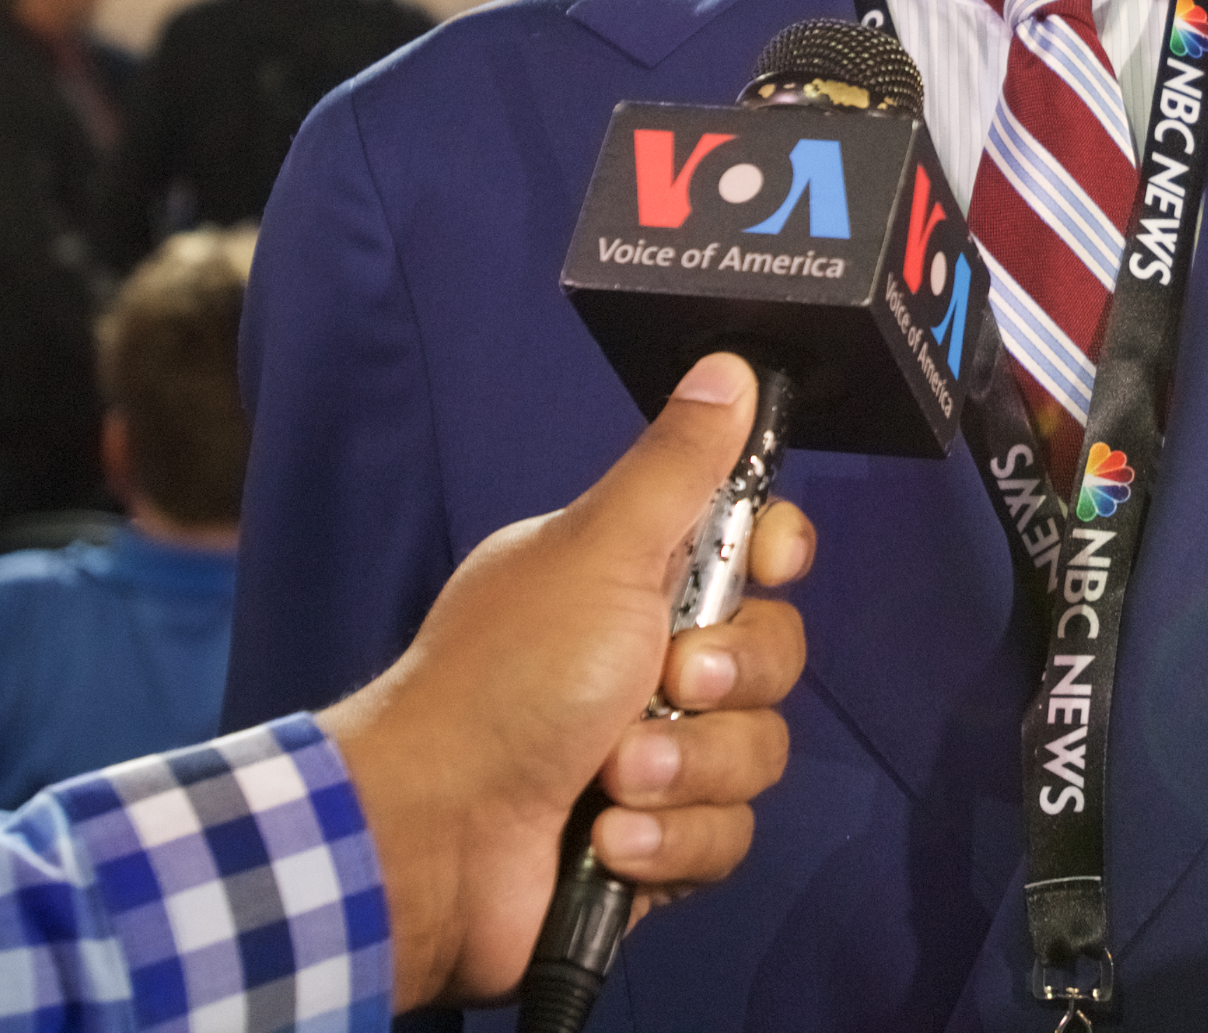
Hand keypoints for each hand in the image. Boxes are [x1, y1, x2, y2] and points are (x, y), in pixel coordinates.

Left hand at [323, 354, 812, 1009]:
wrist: (432, 837)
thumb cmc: (506, 680)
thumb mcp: (597, 552)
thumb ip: (676, 466)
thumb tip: (728, 366)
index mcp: (634, 578)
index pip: (754, 549)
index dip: (775, 558)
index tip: (766, 565)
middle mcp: (649, 660)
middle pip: (773, 655)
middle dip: (728, 681)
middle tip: (665, 684)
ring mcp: (655, 754)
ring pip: (756, 755)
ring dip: (688, 769)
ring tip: (615, 780)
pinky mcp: (656, 841)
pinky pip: (725, 836)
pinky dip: (671, 840)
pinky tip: (610, 841)